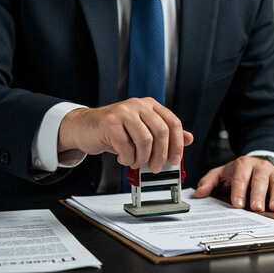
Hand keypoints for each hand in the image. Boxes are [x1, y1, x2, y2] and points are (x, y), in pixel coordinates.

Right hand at [57, 97, 193, 172]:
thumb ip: (164, 134)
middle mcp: (138, 105)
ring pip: (145, 140)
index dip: (177, 144)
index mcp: (149, 105)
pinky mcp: (110, 123)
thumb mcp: (142, 130)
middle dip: (161, 155)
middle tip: (156, 167)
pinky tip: (124, 159)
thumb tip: (188, 138)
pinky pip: (126, 146)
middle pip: (161, 132)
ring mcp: (123, 112)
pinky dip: (127, 159)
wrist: (84, 127)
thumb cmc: (114, 130)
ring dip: (142, 158)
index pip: (173, 122)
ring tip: (135, 162)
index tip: (175, 159)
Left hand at [194, 156, 273, 211]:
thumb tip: (198, 193)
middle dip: (258, 194)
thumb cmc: (238, 172)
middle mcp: (260, 167)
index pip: (240, 177)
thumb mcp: (221, 174)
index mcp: (243, 164)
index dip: (239, 190)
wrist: (257, 163)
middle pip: (260, 180)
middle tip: (256, 208)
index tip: (237, 203)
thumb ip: (209, 182)